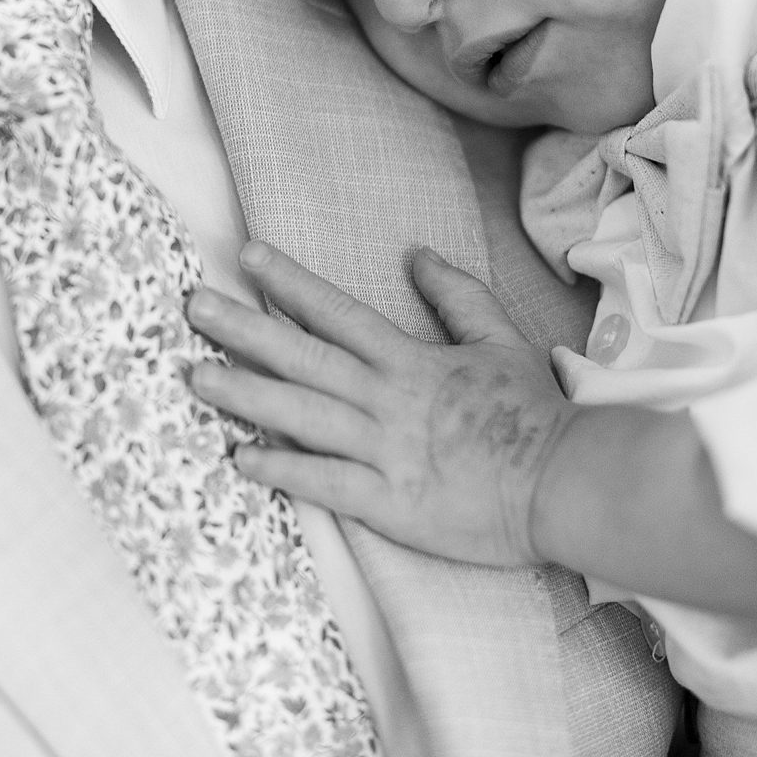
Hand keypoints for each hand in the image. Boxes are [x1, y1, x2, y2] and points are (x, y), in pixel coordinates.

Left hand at [186, 241, 577, 565]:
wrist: (564, 484)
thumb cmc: (533, 415)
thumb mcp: (500, 339)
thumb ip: (456, 295)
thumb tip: (416, 254)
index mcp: (410, 361)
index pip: (337, 312)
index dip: (290, 283)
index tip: (248, 255)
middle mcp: (387, 400)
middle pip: (302, 357)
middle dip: (244, 329)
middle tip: (192, 306)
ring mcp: (383, 451)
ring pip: (301, 415)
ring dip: (244, 394)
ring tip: (194, 377)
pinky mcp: (388, 502)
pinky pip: (324, 483)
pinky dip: (282, 469)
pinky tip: (240, 457)